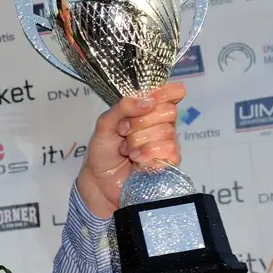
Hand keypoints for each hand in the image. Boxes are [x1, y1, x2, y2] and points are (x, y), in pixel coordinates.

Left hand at [75, 82, 184, 218]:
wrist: (99, 180)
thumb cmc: (103, 151)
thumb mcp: (105, 123)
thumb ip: (123, 107)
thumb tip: (148, 101)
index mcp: (149, 109)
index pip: (173, 92)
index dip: (165, 93)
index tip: (150, 100)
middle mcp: (162, 124)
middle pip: (168, 111)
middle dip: (141, 122)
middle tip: (124, 132)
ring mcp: (167, 143)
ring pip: (166, 132)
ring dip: (138, 140)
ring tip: (126, 149)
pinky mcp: (169, 161)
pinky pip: (168, 150)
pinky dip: (146, 153)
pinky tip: (135, 158)